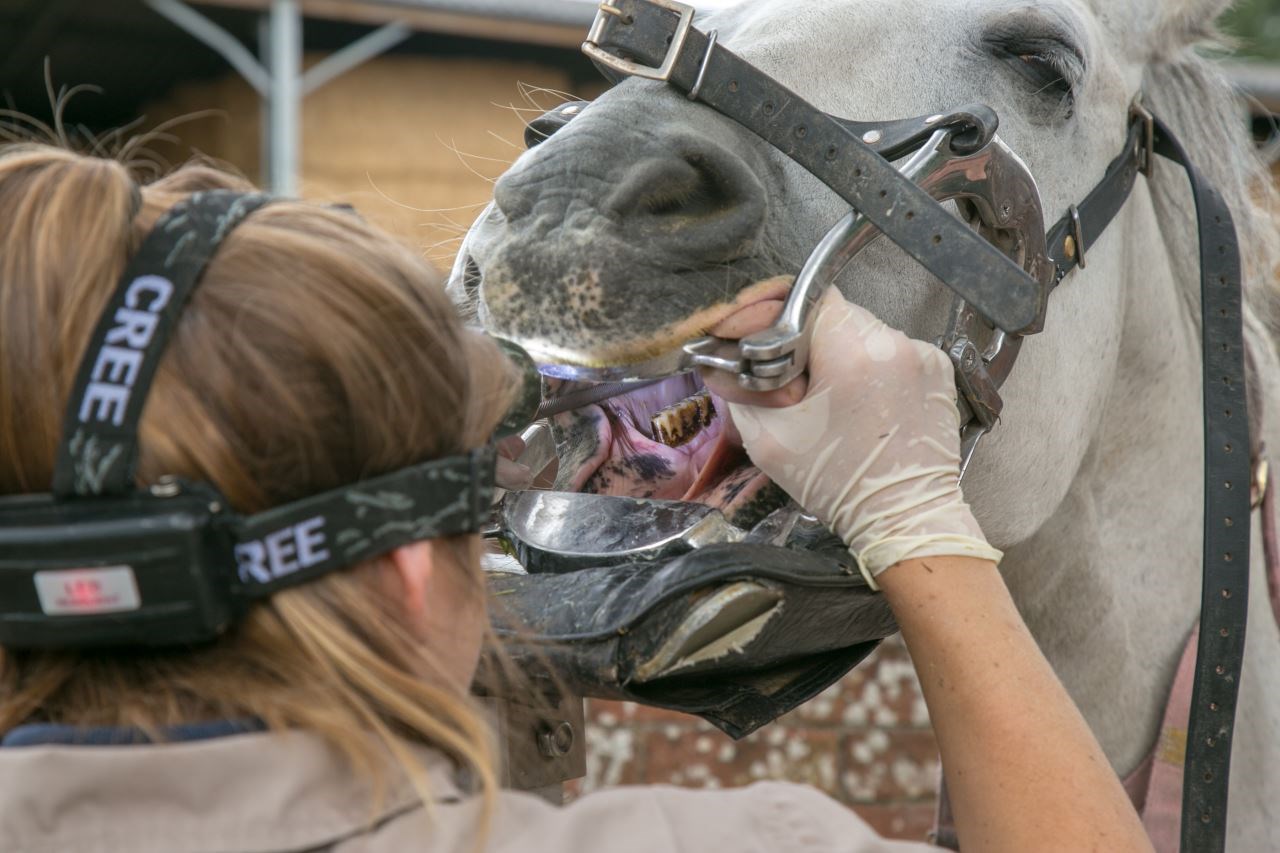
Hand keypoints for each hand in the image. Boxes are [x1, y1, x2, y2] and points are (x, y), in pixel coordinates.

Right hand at [702, 288, 1000, 587]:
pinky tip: (865, 406)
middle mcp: (895, 345)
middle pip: (839, 315)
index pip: (811, 299)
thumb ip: (740, 392)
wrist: (904, 517)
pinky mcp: (940, 373)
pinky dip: (874, 371)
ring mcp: (924, 357)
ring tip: (835, 401)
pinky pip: (893, 354)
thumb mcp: (768, 440)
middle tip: (800, 384)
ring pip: (866, 334)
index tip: (772, 350)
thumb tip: (722, 363)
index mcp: (852, 354)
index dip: (783, 320)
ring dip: (844, 356)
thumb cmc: (838, 484)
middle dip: (813, 343)